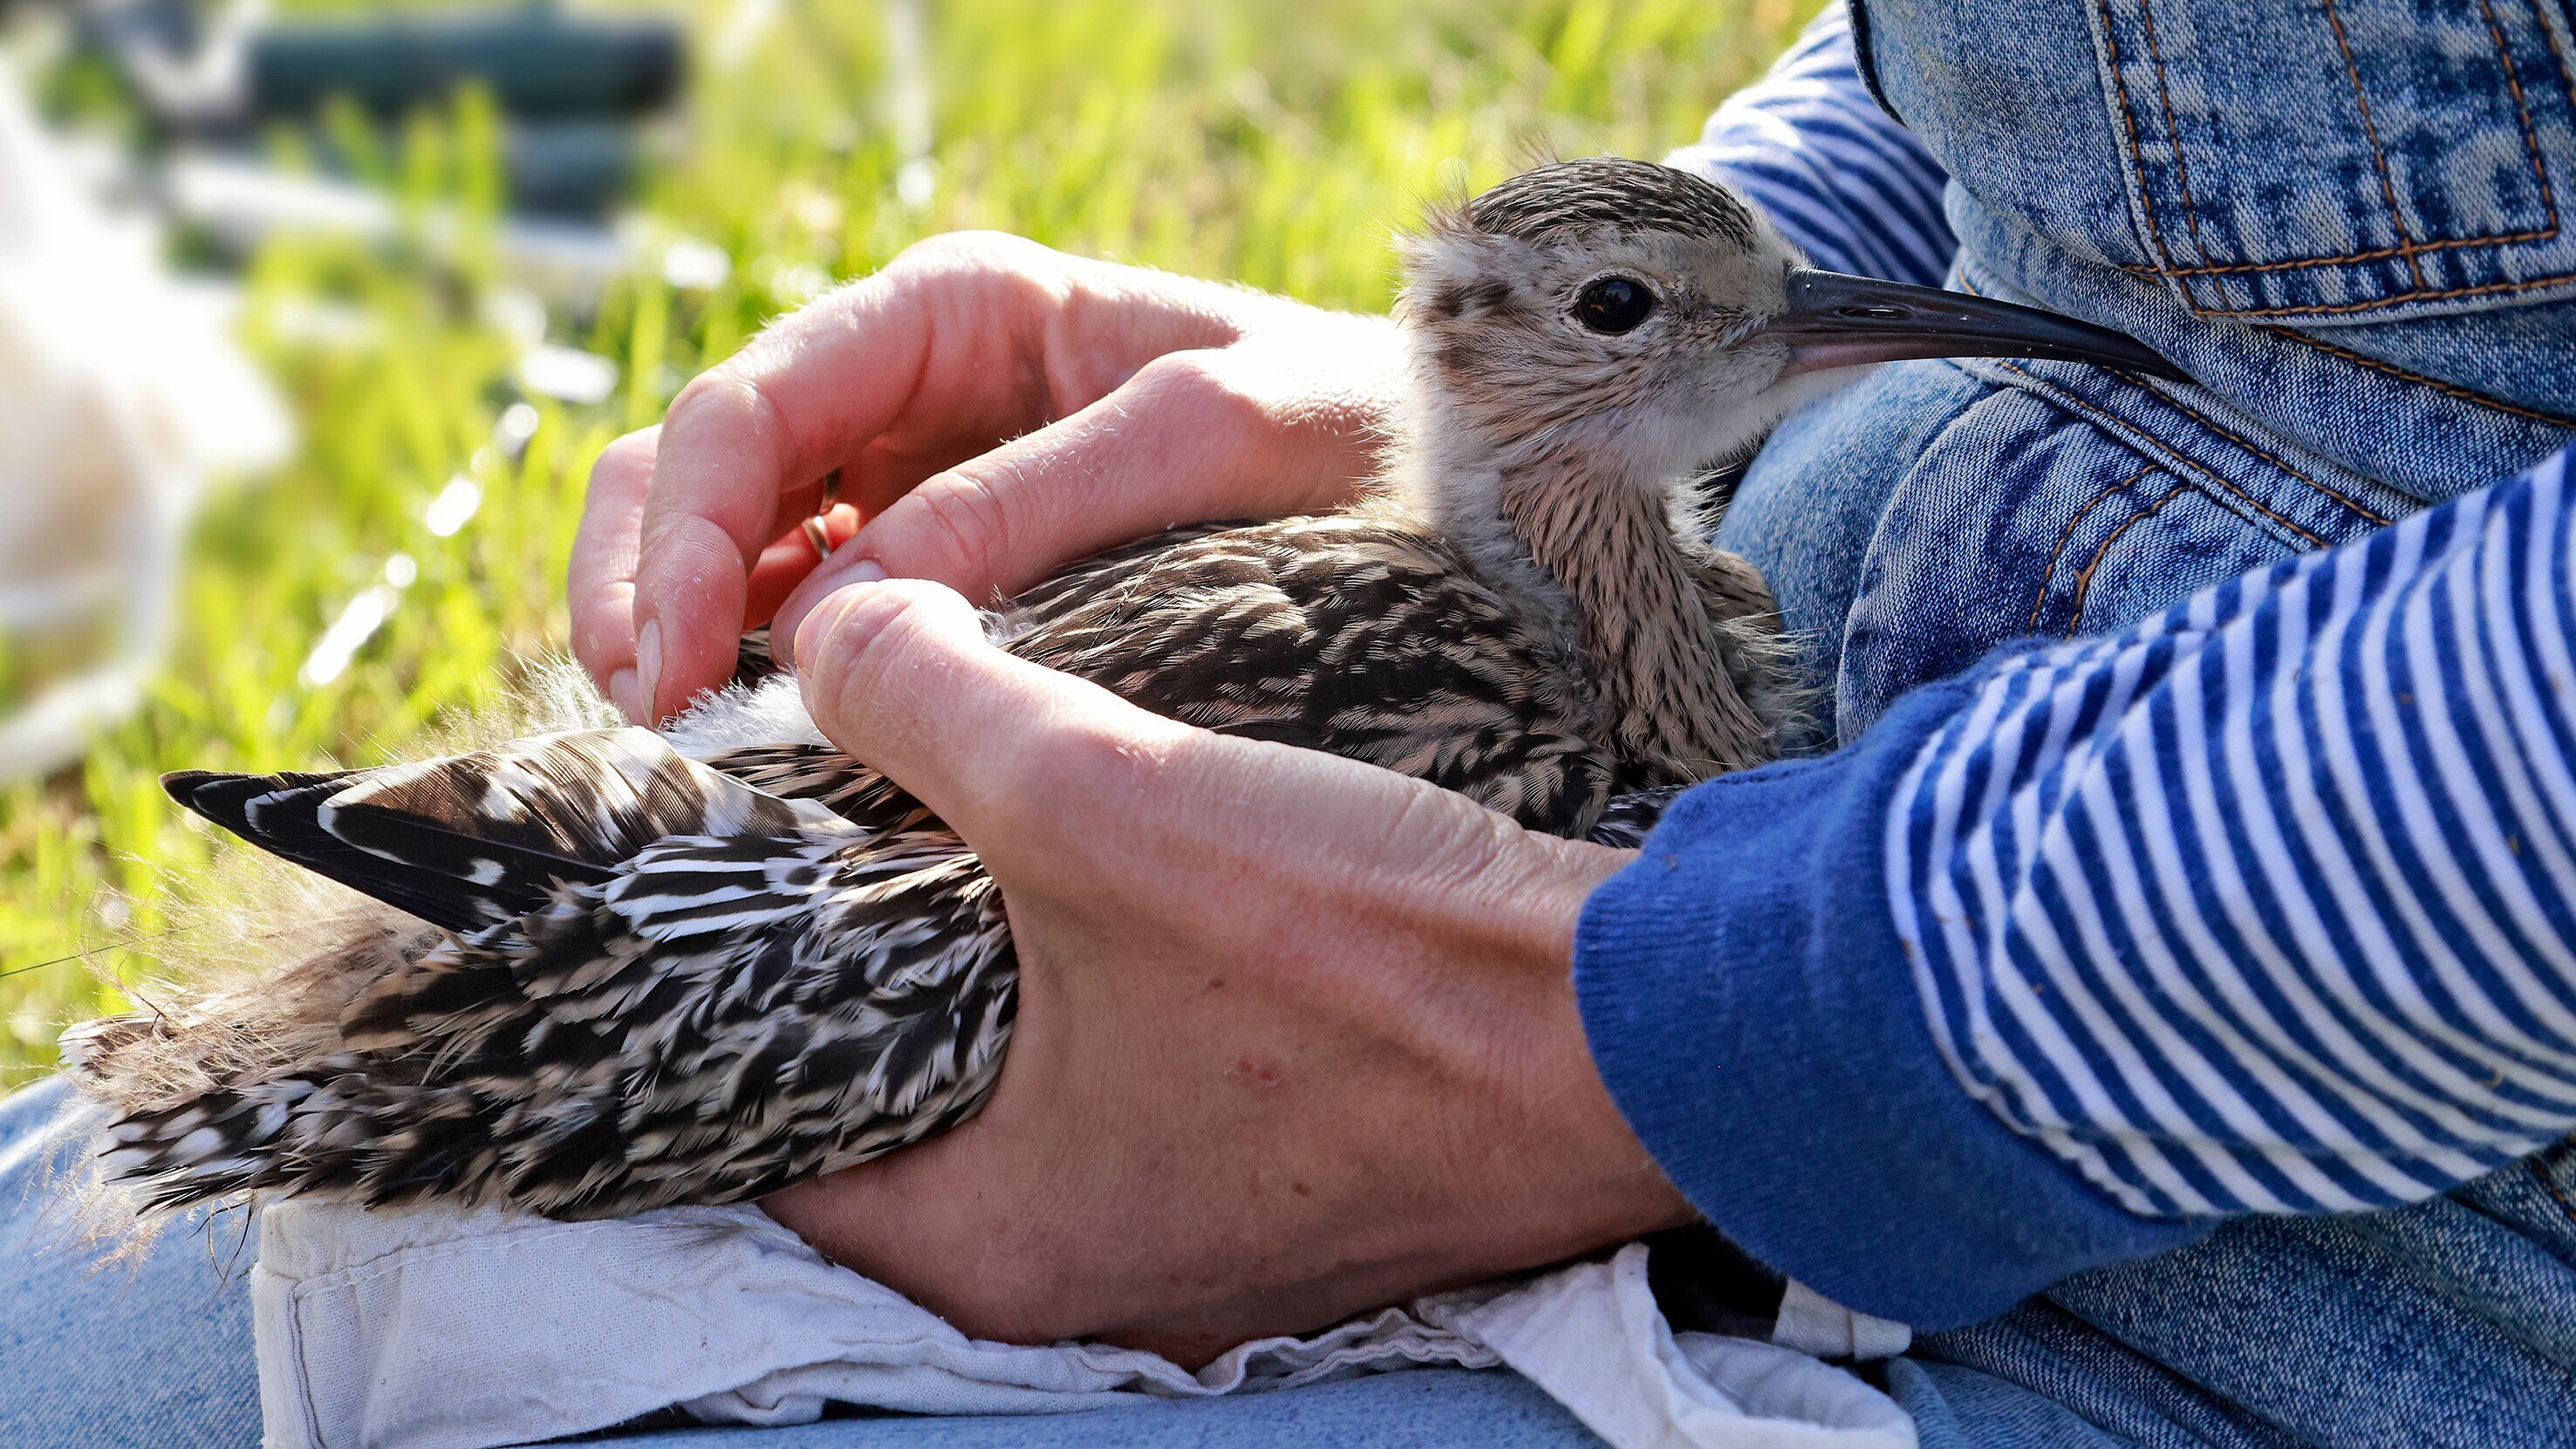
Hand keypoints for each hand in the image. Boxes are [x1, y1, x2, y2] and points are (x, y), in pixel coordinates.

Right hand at [571, 233, 1404, 722]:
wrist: (1447, 486)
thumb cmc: (1349, 430)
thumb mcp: (1215, 440)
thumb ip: (1035, 503)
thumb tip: (839, 613)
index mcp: (959, 310)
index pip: (753, 404)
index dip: (682, 528)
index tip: (672, 660)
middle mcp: (912, 389)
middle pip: (698, 465)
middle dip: (643, 577)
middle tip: (650, 711)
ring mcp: (914, 484)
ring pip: (723, 539)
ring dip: (671, 625)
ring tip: (678, 736)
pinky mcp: (938, 577)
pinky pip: (798, 610)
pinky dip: (750, 669)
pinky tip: (755, 747)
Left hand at [759, 581, 1693, 1364]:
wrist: (1653, 1021)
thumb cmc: (1373, 951)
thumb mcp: (1102, 794)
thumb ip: (923, 700)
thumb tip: (829, 630)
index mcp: (995, 1247)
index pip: (774, 1138)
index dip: (736, 990)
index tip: (732, 868)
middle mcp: (1089, 1282)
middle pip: (906, 1114)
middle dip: (868, 967)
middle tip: (837, 821)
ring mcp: (1208, 1246)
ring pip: (1034, 1097)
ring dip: (1002, 973)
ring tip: (970, 824)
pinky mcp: (1300, 1188)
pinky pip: (1147, 1093)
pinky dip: (1115, 997)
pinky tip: (1127, 880)